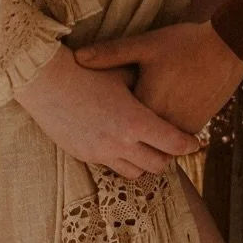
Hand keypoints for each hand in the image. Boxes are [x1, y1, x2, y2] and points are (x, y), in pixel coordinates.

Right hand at [13, 46, 200, 178]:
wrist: (46, 82)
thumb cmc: (87, 71)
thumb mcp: (123, 74)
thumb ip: (145, 89)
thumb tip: (163, 95)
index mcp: (135, 122)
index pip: (173, 143)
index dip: (189, 145)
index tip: (196, 143)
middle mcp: (120, 143)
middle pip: (157, 164)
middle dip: (169, 157)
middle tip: (172, 147)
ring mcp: (101, 153)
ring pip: (135, 172)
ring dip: (145, 162)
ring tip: (148, 148)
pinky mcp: (83, 156)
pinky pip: (111, 166)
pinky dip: (122, 159)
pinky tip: (122, 145)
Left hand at [75, 21, 242, 135]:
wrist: (228, 49)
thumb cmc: (185, 44)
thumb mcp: (145, 45)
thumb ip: (111, 54)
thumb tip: (78, 57)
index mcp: (145, 106)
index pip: (117, 125)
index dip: (105, 119)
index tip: (95, 114)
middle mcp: (163, 124)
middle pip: (136, 140)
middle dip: (124, 135)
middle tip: (108, 126)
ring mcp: (182, 128)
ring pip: (156, 143)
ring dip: (146, 136)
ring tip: (132, 122)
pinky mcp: (196, 127)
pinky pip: (172, 136)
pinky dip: (164, 130)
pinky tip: (159, 113)